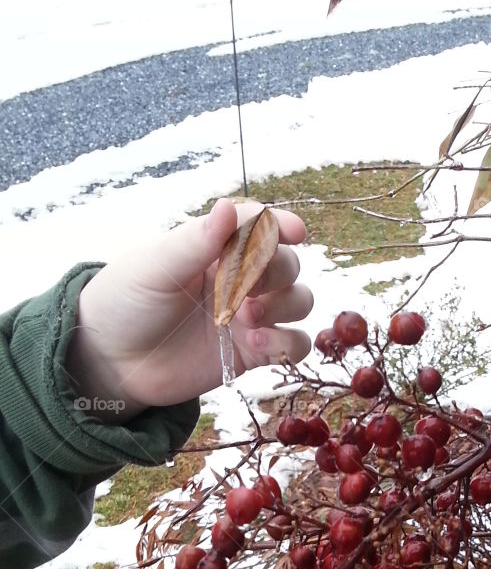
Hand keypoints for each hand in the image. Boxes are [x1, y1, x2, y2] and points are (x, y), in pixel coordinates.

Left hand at [67, 198, 313, 419]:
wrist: (112, 361)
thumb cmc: (126, 303)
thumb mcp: (154, 267)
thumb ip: (195, 241)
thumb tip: (228, 207)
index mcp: (217, 249)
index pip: (260, 228)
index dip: (280, 227)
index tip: (293, 232)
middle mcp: (240, 279)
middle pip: (287, 264)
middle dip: (275, 273)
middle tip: (245, 290)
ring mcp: (250, 316)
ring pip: (299, 302)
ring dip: (284, 306)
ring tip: (247, 319)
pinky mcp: (254, 353)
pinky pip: (294, 345)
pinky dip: (286, 343)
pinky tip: (256, 344)